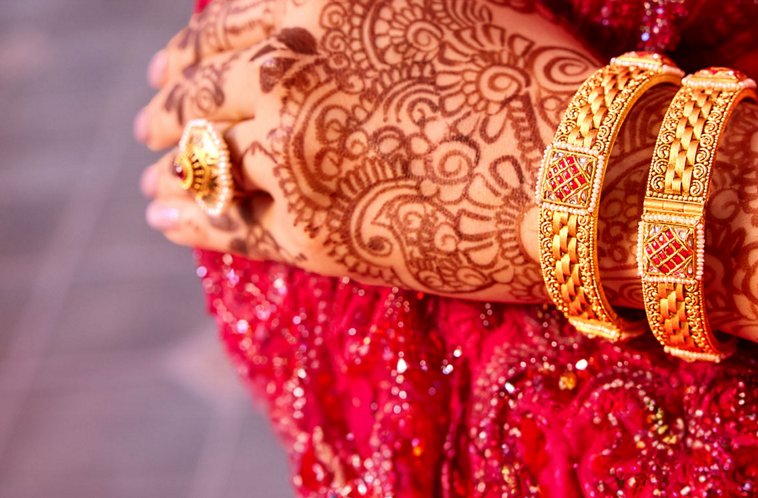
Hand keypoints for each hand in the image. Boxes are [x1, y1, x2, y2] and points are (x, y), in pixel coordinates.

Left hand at [139, 0, 597, 301]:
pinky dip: (185, 218)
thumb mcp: (453, 3)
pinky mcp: (310, 231)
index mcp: (327, 6)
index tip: (176, 61)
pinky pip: (225, 222)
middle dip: (167, 101)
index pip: (231, 23)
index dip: (196, 45)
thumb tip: (332, 11)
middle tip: (149, 117)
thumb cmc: (538, 80)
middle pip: (201, 85)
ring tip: (150, 177)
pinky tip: (165, 218)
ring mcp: (294, 151)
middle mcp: (293, 69)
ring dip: (165, 162)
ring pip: (200, 154)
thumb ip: (378, 7)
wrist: (576, 171)